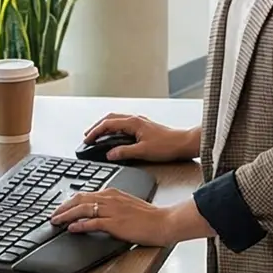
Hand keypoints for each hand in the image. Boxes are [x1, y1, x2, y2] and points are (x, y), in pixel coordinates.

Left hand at [51, 187, 178, 246]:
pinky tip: (72, 228)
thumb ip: (112, 206)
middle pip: (80, 199)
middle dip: (63, 207)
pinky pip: (92, 222)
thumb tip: (98, 213)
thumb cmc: (150, 216)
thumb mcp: (128, 205)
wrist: (164, 221)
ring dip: (66, 215)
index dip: (70, 201)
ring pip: (83, 209)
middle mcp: (110, 198)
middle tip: (53, 215)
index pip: (86, 194)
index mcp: (113, 193)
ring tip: (57, 221)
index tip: (62, 208)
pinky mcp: (115, 223)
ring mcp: (112, 210)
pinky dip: (79, 225)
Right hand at [79, 113, 196, 163]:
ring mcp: (140, 122)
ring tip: (98, 136)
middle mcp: (136, 119)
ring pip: (117, 120)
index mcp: (133, 122)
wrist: (184, 143)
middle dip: (98, 127)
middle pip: (111, 118)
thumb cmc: (168, 145)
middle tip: (88, 136)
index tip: (87, 139)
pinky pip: (124, 124)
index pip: (108, 124)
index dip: (95, 131)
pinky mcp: (144, 127)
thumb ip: (124, 152)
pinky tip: (115, 136)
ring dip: (106, 127)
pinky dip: (115, 129)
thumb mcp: (143, 151)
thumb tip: (110, 154)